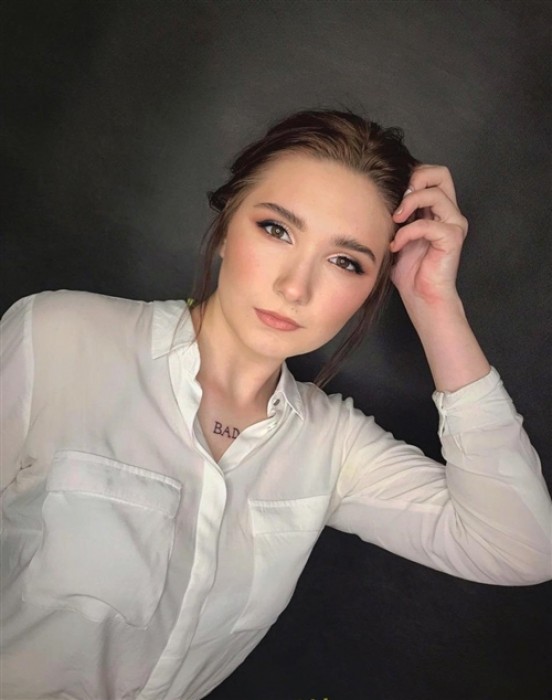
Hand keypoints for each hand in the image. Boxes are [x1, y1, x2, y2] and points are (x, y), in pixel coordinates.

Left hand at [390, 165, 467, 307]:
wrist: (421, 296)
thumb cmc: (408, 269)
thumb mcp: (396, 233)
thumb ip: (395, 212)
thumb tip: (379, 192)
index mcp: (437, 208)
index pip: (432, 173)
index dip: (412, 175)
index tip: (392, 194)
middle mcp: (449, 212)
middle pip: (441, 173)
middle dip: (415, 180)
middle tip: (398, 200)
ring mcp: (454, 224)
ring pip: (435, 194)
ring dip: (408, 205)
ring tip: (394, 221)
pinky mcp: (452, 238)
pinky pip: (427, 224)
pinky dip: (406, 232)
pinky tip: (396, 245)